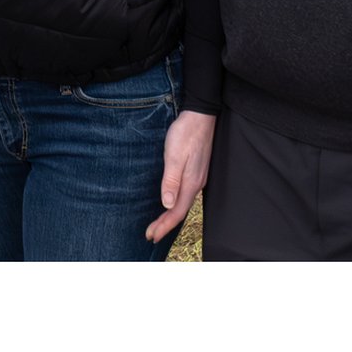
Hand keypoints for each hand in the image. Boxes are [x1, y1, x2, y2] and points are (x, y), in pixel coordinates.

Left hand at [146, 110, 216, 243]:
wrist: (200, 116)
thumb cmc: (185, 133)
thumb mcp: (173, 155)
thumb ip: (171, 181)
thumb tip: (168, 205)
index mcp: (191, 183)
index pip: (177, 212)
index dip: (164, 225)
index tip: (151, 235)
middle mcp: (196, 184)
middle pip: (180, 211)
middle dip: (166, 225)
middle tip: (151, 234)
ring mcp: (198, 178)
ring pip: (184, 203)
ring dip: (171, 216)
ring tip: (159, 224)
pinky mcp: (196, 171)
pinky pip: (186, 194)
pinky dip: (176, 204)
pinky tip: (171, 202)